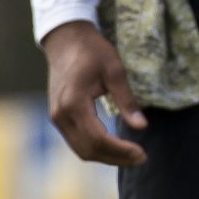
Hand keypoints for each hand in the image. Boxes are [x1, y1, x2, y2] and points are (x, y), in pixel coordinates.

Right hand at [43, 22, 148, 167]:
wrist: (65, 40)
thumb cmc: (93, 51)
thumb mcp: (116, 71)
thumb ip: (127, 101)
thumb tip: (142, 126)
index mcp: (74, 104)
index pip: (98, 139)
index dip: (120, 150)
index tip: (142, 153)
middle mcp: (60, 115)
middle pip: (88, 150)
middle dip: (115, 158)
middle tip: (141, 158)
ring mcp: (57, 117)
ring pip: (80, 149)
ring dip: (106, 156)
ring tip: (131, 155)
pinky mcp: (59, 117)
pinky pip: (76, 141)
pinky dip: (95, 148)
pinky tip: (115, 146)